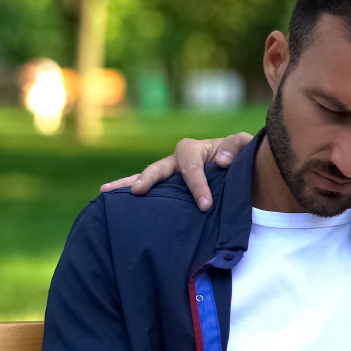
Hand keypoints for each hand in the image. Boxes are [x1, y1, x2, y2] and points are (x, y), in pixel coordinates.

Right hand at [99, 132, 251, 211]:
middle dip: (147, 178)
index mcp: (194, 150)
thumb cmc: (242, 156)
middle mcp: (177, 161)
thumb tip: (220, 162)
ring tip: (105, 191)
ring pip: (146, 178)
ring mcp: (170, 175)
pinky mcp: (169, 189)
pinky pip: (152, 192)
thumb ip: (235, 147)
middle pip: (157, 168)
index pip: (191, 167)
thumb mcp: (245, 145)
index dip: (197, 185)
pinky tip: (115, 204)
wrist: (241, 171)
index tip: (206, 204)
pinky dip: (133, 196)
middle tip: (138, 190)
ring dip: (127, 184)